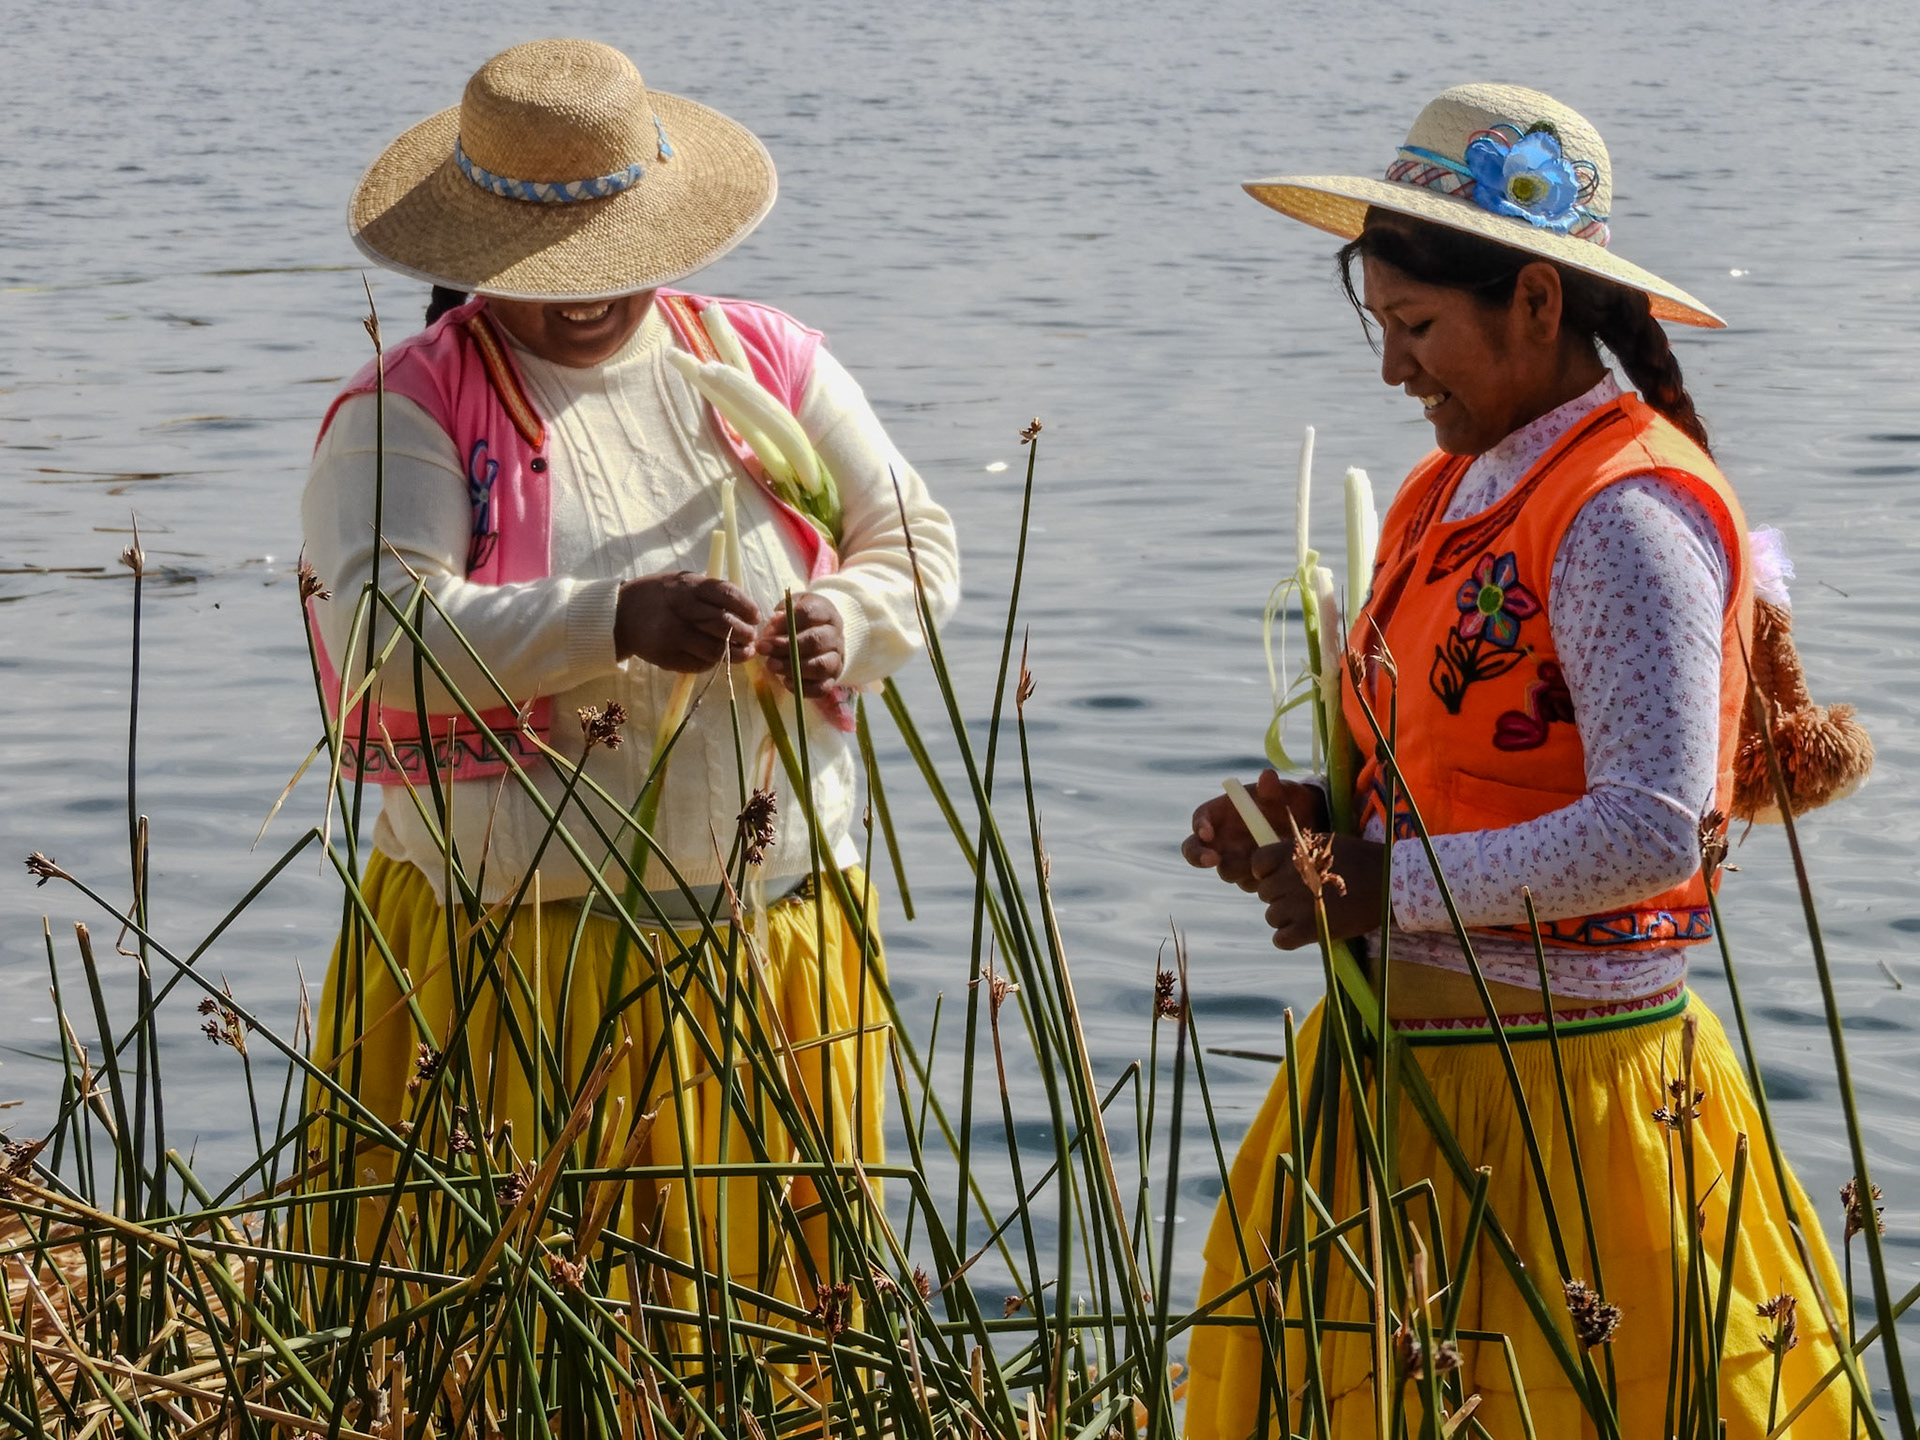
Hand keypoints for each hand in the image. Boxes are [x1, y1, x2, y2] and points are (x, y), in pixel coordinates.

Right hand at [615, 572, 761, 670]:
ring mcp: (673, 635)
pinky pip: (700, 664)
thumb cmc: (660, 596)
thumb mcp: (683, 582)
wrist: (621, 614)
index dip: (747, 608)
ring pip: (716, 649)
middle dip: (745, 635)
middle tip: (751, 638)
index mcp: (688, 586)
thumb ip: (711, 592)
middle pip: (724, 625)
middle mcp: (681, 610)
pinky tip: (716, 657)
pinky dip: (713, 663)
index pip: (727, 595)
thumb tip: (747, 610)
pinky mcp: (667, 656)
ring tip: (742, 652)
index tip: (755, 617)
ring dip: (735, 654)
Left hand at [756, 593, 845, 697]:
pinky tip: (786, 682)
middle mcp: (835, 635)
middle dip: (786, 646)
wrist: (821, 637)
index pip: (809, 613)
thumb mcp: (790, 608)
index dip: (786, 622)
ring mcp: (836, 658)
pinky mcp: (833, 679)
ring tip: (771, 666)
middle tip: (764, 649)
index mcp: (825, 612)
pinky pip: (822, 688)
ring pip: (820, 665)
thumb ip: (781, 614)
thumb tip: (772, 626)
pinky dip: (803, 687)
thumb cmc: (799, 621)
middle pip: (816, 640)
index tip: (767, 630)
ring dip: (793, 667)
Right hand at [1183, 770, 1328, 890]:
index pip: (1200, 819)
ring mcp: (1234, 860)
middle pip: (1195, 851)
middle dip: (1200, 856)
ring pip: (1226, 871)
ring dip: (1241, 868)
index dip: (1199, 826)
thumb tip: (1267, 776)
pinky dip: (1260, 878)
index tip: (1208, 833)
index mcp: (1221, 813)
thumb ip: (1273, 788)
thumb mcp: (1284, 793)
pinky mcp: (1250, 877)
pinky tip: (1278, 869)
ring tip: (1266, 859)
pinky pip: (1248, 883)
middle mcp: (1222, 839)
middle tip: (1214, 859)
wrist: (1308, 825)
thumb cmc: (1288, 802)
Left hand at [1252, 832, 1384, 949]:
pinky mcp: (1309, 930)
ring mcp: (1297, 905)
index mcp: (1293, 854)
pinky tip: (1306, 932)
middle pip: (1264, 893)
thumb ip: (1297, 854)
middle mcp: (1289, 878)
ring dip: (1286, 918)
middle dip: (1280, 896)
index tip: (1277, 876)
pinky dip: (1289, 939)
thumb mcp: (1324, 846)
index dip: (1264, 872)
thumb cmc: (1361, 861)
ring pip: (1272, 917)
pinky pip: (1281, 940)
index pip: (1257, 862)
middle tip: (1304, 897)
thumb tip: (1274, 865)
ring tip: (1310, 914)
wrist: (1389, 882)